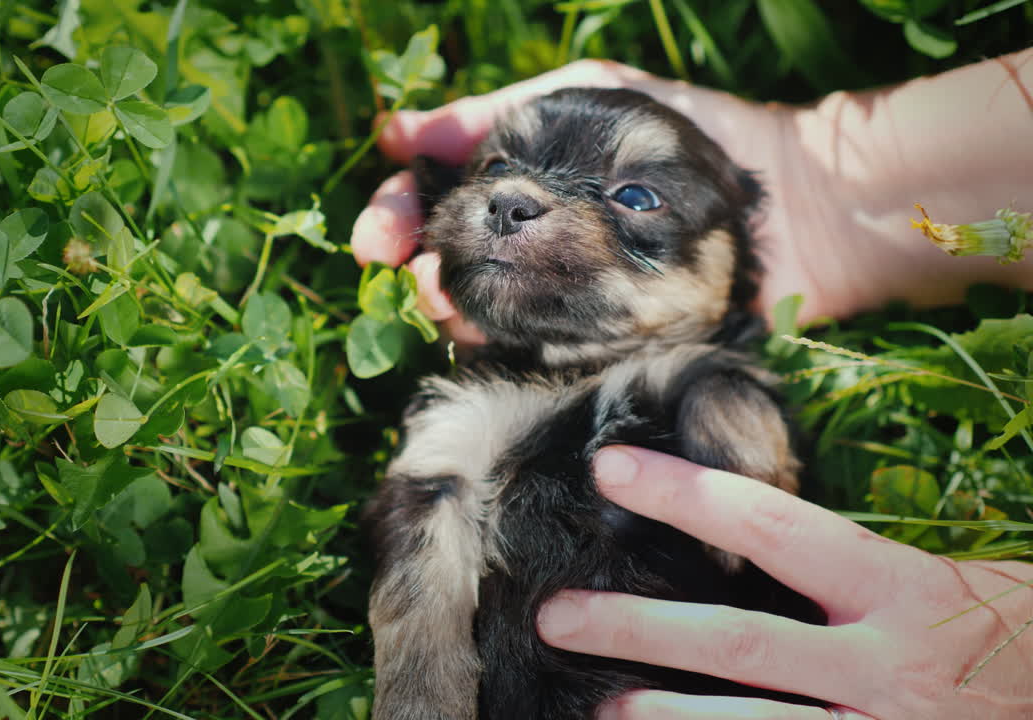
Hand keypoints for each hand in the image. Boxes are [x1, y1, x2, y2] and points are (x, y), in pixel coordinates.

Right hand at [350, 52, 1032, 347]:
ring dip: (451, 310)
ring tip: (448, 299)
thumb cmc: (692, 139)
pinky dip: (505, 350)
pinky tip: (493, 338)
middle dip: (414, 268)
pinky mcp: (597, 348)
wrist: (800, 203)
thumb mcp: (593, 98)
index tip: (378, 236)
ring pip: (481, 316)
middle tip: (406, 269)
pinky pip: (537, 356)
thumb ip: (502, 112)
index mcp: (521, 189)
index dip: (396, 216)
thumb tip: (403, 132)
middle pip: (444, 264)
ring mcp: (563, 304)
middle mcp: (532, 249)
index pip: (434, 203)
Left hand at [537, 446, 1032, 719]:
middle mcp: (886, 667)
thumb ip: (870, 572)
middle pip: (738, 644)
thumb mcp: (966, 586)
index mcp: (904, 593)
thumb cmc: (1028, 638)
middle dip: (638, 629)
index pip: (773, 528)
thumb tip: (767, 541)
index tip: (610, 470)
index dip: (685, 495)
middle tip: (555, 617)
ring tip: (598, 710)